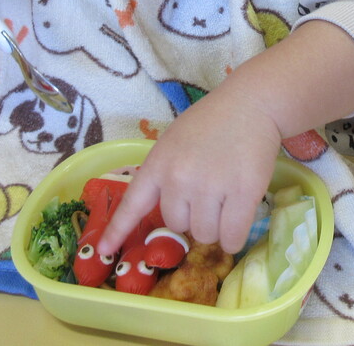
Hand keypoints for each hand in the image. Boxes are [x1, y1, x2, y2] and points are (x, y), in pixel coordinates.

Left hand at [99, 88, 281, 255]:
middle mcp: (179, 178)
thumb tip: (173, 214)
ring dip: (216, 226)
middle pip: (177, 226)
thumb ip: (166, 173)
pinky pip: (231, 237)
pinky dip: (234, 238)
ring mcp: (210, 186)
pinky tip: (239, 219)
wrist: (251, 103)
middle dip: (193, 217)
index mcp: (158, 164)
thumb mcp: (174, 143)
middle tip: (209, 194)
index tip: (103, 250)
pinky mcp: (242, 193)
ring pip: (205, 235)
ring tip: (227, 198)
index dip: (118, 230)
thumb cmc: (212, 123)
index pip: (133, 204)